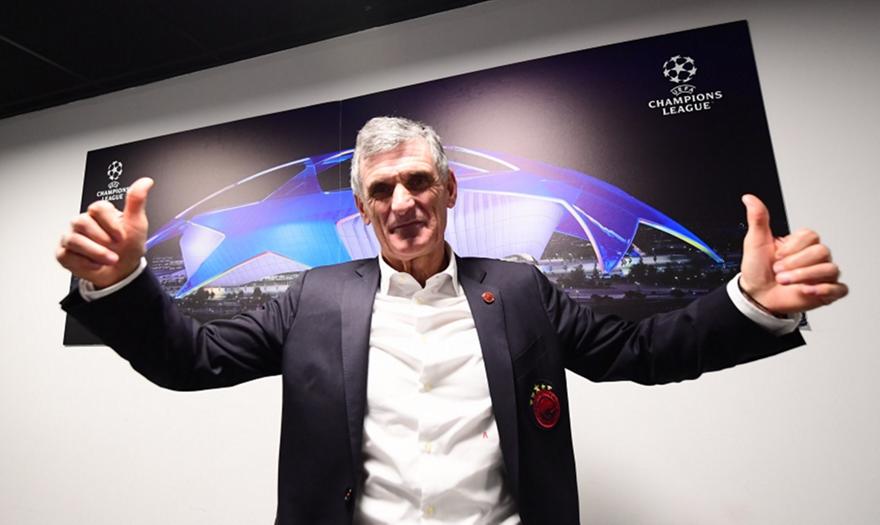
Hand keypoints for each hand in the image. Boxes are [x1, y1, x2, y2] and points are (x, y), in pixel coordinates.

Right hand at [56, 177, 153, 288]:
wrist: (123, 271)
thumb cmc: (128, 246)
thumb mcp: (137, 224)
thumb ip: (137, 202)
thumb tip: (145, 182)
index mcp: (100, 213)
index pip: (97, 208)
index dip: (110, 224)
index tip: (122, 236)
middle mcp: (83, 222)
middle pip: (83, 223)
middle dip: (103, 240)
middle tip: (116, 248)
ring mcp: (71, 237)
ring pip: (74, 240)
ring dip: (96, 253)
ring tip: (110, 259)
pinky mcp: (64, 253)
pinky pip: (67, 255)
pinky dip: (85, 263)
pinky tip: (96, 264)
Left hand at [739, 194, 846, 314]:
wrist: (755, 295)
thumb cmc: (757, 268)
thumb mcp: (755, 241)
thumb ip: (758, 218)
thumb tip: (749, 198)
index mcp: (800, 243)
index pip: (811, 235)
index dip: (792, 247)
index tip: (776, 256)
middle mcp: (814, 257)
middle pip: (822, 251)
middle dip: (795, 263)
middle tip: (778, 271)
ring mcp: (821, 274)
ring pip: (830, 269)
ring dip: (804, 276)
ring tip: (784, 281)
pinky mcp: (826, 292)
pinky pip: (840, 289)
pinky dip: (825, 290)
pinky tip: (807, 290)